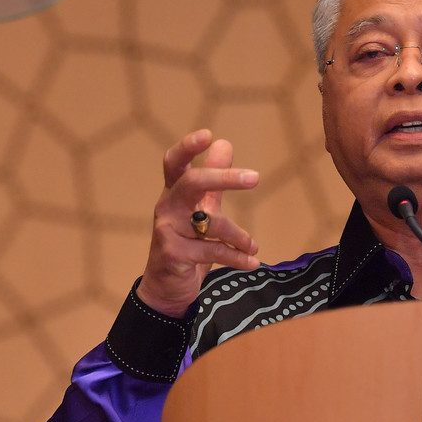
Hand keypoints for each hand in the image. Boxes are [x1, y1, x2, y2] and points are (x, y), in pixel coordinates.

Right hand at [136, 130, 259, 315]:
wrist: (167, 287)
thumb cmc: (187, 242)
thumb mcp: (201, 209)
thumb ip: (215, 181)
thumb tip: (224, 143)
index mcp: (174, 192)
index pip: (175, 163)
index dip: (188, 147)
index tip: (208, 135)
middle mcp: (168, 207)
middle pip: (192, 183)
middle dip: (223, 178)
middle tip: (255, 178)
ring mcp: (167, 231)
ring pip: (209, 223)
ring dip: (238, 235)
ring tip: (252, 246)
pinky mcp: (174, 255)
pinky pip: (213, 251)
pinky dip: (236, 256)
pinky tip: (252, 261)